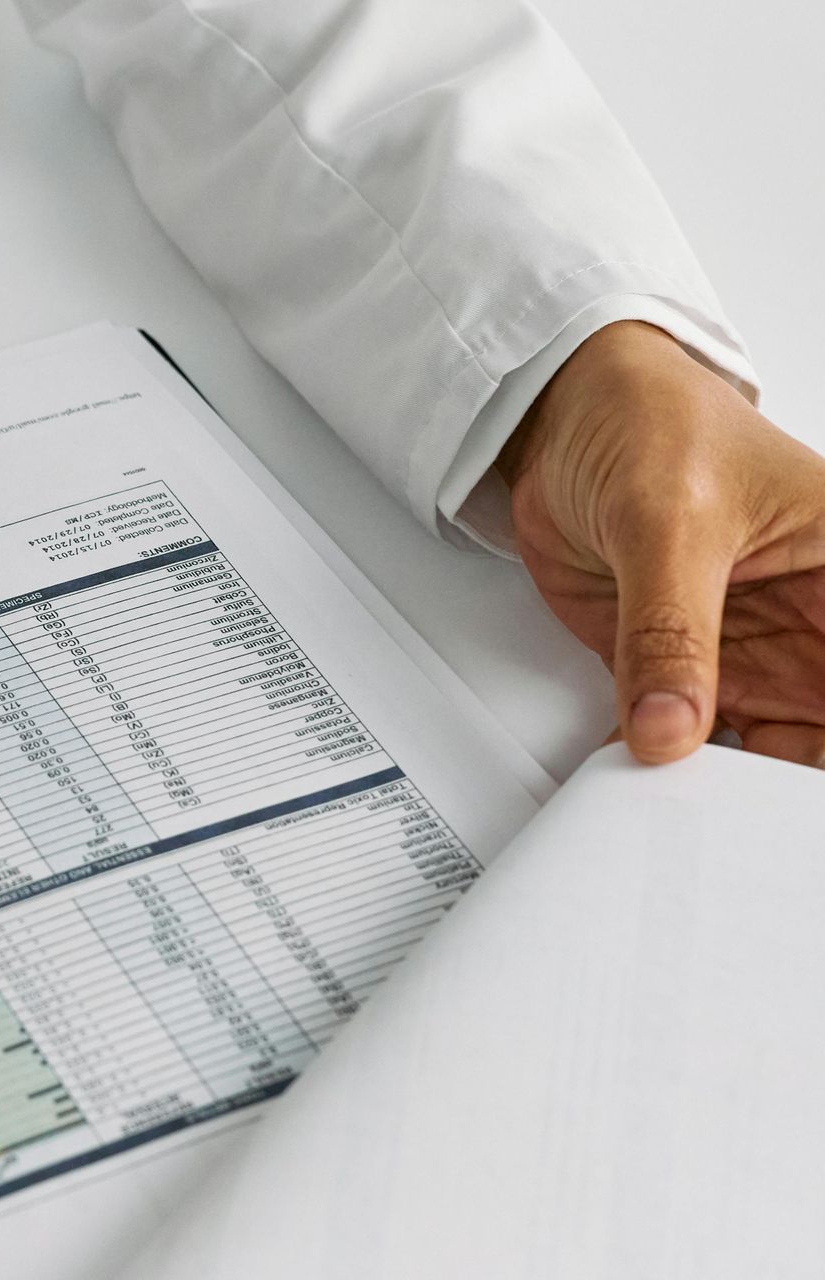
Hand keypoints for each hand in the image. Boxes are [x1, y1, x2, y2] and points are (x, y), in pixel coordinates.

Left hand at [501, 320, 824, 766]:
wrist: (564, 418)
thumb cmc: (647, 421)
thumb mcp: (668, 520)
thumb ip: (669, 630)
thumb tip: (670, 725)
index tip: (789, 768)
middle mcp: (810, 620)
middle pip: (823, 728)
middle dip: (780, 782)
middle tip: (731, 815)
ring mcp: (744, 648)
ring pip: (760, 749)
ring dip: (718, 784)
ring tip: (679, 806)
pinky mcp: (675, 664)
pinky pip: (679, 736)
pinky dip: (656, 763)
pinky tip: (635, 781)